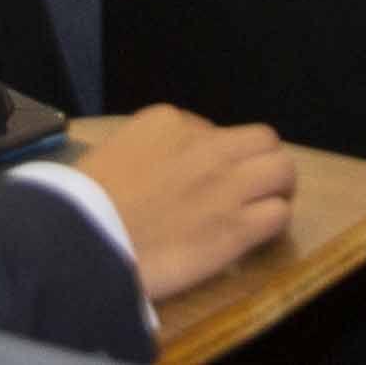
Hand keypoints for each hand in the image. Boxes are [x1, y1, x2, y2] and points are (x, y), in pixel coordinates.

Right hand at [82, 108, 298, 297]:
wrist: (82, 242)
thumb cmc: (82, 204)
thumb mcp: (114, 153)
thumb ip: (149, 151)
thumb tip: (166, 167)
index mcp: (168, 122)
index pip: (213, 130)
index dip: (214, 156)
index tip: (201, 179)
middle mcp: (206, 146)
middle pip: (262, 140)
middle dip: (260, 161)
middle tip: (252, 185)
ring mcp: (226, 185)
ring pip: (283, 169)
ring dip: (278, 187)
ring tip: (265, 206)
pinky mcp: (236, 228)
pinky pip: (278, 214)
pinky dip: (273, 223)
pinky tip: (257, 236)